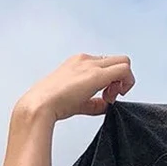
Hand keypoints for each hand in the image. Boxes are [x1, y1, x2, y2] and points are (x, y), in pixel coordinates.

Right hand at [16, 53, 135, 121]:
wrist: (40, 105)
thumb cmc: (53, 103)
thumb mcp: (78, 101)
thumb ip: (94, 102)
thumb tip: (106, 106)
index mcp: (79, 62)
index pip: (108, 64)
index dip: (114, 80)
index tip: (106, 95)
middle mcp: (86, 60)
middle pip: (119, 60)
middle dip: (122, 78)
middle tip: (111, 95)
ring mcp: (91, 65)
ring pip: (124, 62)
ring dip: (124, 80)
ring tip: (109, 96)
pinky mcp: (96, 74)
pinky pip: (124, 70)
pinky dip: (126, 83)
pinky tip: (111, 96)